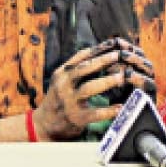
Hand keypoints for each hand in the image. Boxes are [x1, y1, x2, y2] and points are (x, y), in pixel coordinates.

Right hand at [33, 37, 156, 140]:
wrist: (43, 124)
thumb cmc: (60, 98)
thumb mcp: (64, 79)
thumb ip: (79, 67)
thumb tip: (106, 51)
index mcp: (62, 73)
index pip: (81, 56)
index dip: (99, 48)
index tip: (115, 42)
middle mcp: (63, 85)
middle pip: (84, 69)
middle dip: (103, 60)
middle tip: (119, 55)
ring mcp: (68, 102)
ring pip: (88, 88)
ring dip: (106, 81)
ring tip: (122, 77)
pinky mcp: (75, 118)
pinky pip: (94, 113)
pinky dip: (108, 111)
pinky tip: (120, 107)